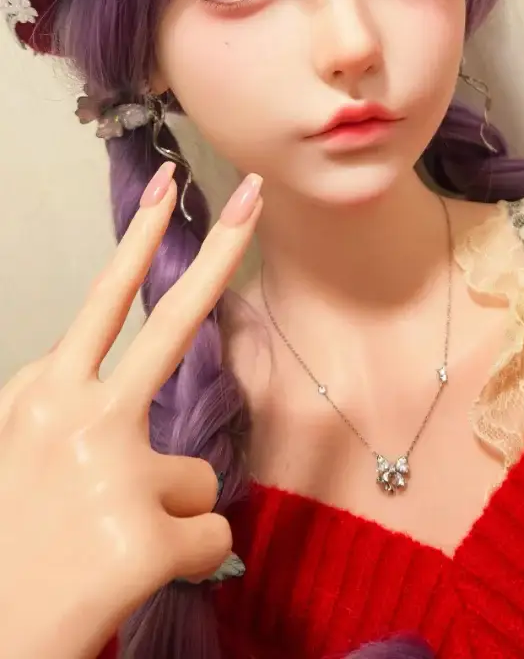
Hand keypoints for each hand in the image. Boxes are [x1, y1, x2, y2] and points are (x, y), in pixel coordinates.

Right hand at [0, 162, 262, 658]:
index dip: (141, 240)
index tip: (172, 184)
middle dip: (222, 251)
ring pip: (198, 475)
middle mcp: (78, 417)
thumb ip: (61, 404)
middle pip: (172, 321)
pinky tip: (129, 581)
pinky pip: (212, 539)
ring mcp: (115, 473)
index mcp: (42, 394)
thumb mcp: (16, 449)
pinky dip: (186, 563)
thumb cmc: (8, 539)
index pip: (104, 302)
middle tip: (256, 195)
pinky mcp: (148, 539)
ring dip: (168, 515)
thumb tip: (124, 394)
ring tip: (107, 548)